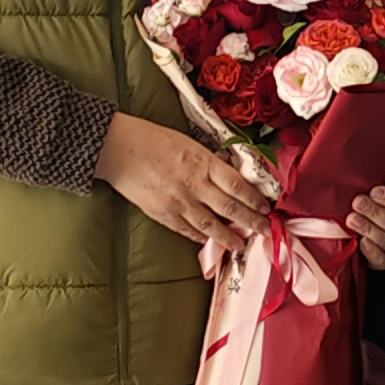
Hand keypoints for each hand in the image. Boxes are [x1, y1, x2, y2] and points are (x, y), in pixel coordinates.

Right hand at [95, 113, 267, 246]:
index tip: (266, 208)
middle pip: (230, 208)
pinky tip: (211, 242)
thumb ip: (209, 161)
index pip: (238, 185)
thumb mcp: (189, 143)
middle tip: (265, 230)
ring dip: (229, 237)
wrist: (118, 149)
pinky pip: (188, 231)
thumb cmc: (152, 139)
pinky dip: (201, 238)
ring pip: (211, 226)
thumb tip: (228, 174)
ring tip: (241, 245)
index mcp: (203, 163)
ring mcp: (179, 203)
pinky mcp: (163, 215)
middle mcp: (195, 185)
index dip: (254, 199)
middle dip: (251, 222)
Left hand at [349, 171, 384, 269]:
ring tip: (352, 219)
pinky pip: (382, 261)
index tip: (374, 191)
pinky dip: (372, 253)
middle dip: (375, 213)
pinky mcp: (382, 259)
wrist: (364, 206)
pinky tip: (361, 242)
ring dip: (369, 229)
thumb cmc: (383, 190)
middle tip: (358, 202)